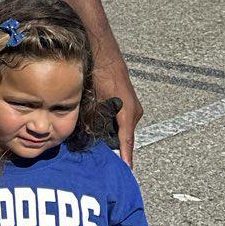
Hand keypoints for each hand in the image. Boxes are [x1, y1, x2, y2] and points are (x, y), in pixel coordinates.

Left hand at [92, 48, 142, 163]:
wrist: (105, 55)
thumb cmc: (100, 74)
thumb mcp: (96, 98)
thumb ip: (96, 117)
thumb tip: (90, 133)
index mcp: (128, 113)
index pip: (127, 140)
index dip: (126, 156)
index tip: (127, 170)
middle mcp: (134, 112)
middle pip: (123, 137)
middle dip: (114, 148)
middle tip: (104, 160)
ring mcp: (133, 108)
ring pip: (121, 129)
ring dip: (111, 136)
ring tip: (97, 145)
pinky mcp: (129, 105)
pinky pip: (121, 122)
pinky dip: (113, 128)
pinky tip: (100, 130)